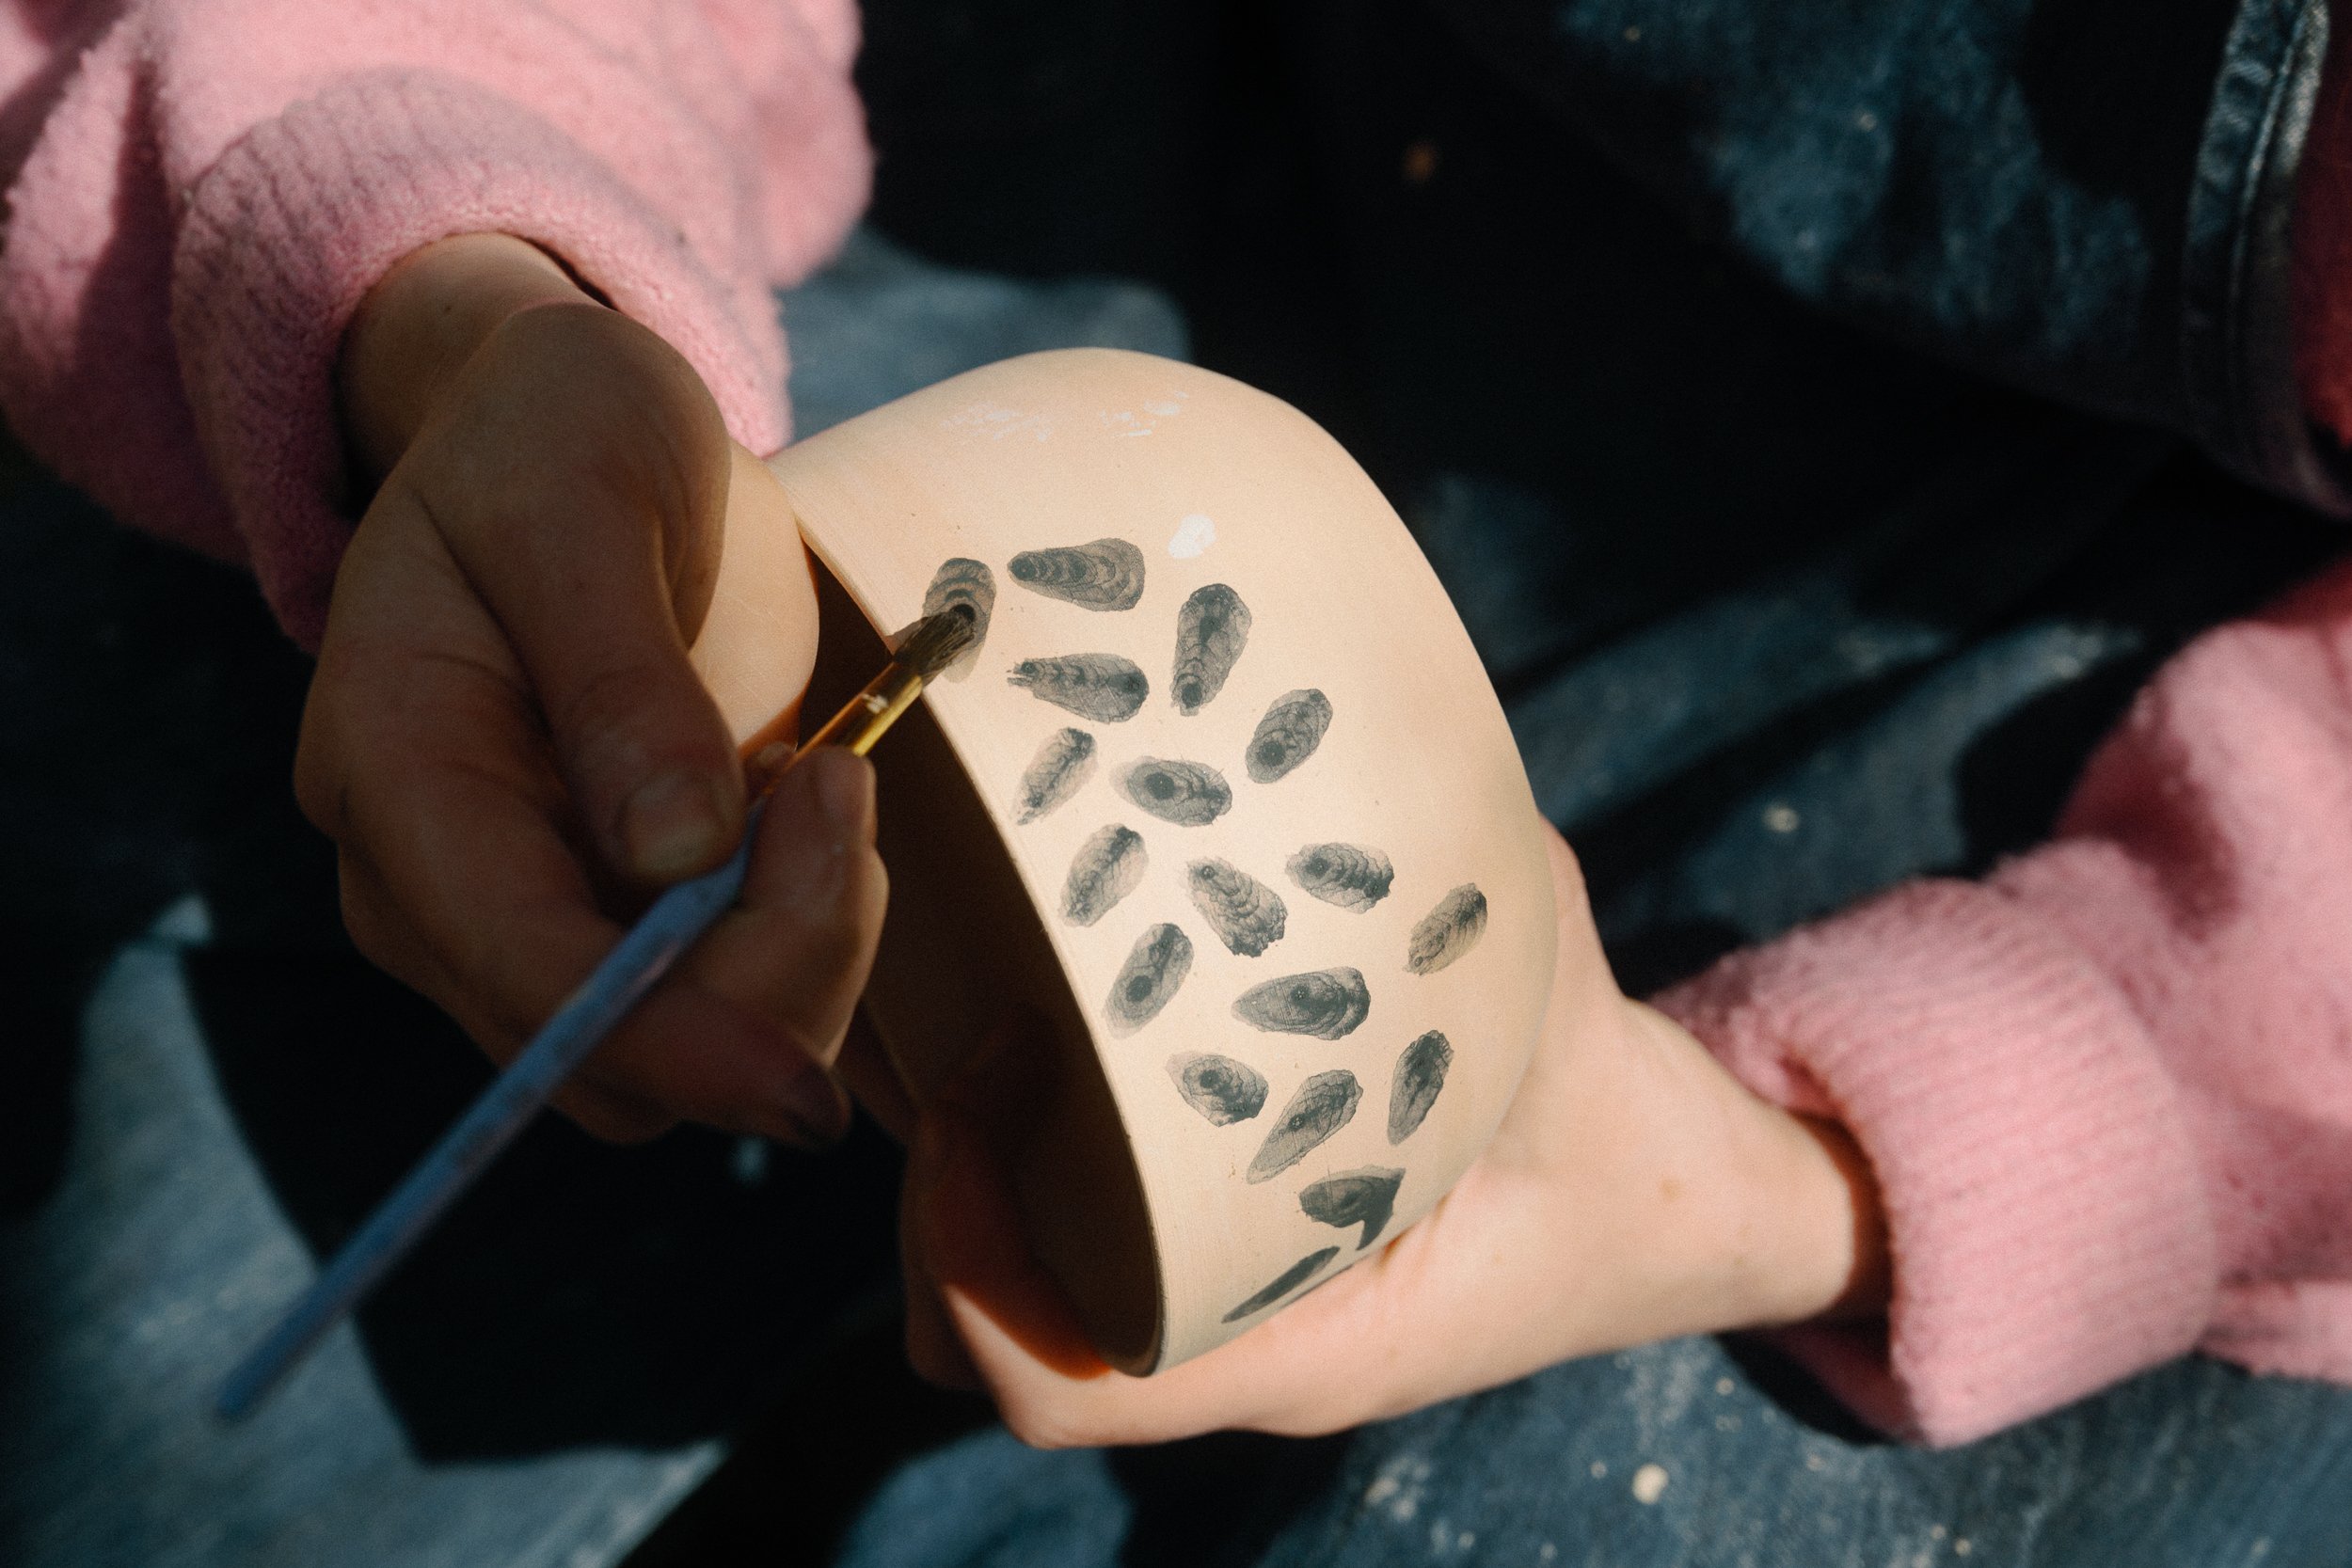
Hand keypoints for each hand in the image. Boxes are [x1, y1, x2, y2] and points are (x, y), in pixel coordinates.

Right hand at [296, 234, 883, 1144]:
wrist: (571, 431)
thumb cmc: (556, 439)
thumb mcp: (581, 504)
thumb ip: (619, 677)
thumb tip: (677, 860)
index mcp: (397, 771)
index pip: (517, 966)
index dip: (661, 1043)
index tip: (805, 1087)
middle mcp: (439, 883)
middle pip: (610, 1057)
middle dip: (767, 974)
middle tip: (839, 781)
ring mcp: (528, 913)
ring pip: (685, 1052)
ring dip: (802, 947)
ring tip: (825, 773)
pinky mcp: (617, 916)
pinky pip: (732, 999)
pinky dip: (806, 928)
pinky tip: (808, 798)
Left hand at [897, 828, 1887, 1446]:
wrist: (1690, 1213)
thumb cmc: (1628, 1149)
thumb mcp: (1558, 1016)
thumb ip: (1457, 909)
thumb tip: (1350, 750)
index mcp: (1307, 1345)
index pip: (1061, 1380)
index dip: (967, 1249)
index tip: (977, 1084)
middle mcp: (1235, 1346)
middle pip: (979, 1335)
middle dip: (926, 1187)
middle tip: (946, 1015)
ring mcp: (1217, 1307)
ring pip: (1003, 1285)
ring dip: (952, 1157)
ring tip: (956, 990)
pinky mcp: (1218, 1251)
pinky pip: (1063, 1224)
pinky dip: (1013, 1138)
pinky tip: (1032, 999)